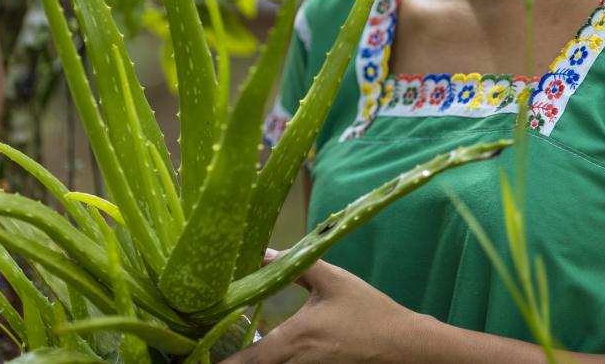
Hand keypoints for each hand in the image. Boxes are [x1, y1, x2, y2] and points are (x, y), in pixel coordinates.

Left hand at [220, 251, 427, 363]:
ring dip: (257, 363)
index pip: (248, 361)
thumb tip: (263, 252)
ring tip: (237, 353)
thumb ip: (297, 265)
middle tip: (212, 349)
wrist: (404, 347)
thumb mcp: (333, 281)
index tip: (200, 353)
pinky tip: (271, 354)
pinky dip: (277, 363)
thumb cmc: (368, 312)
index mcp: (294, 340)